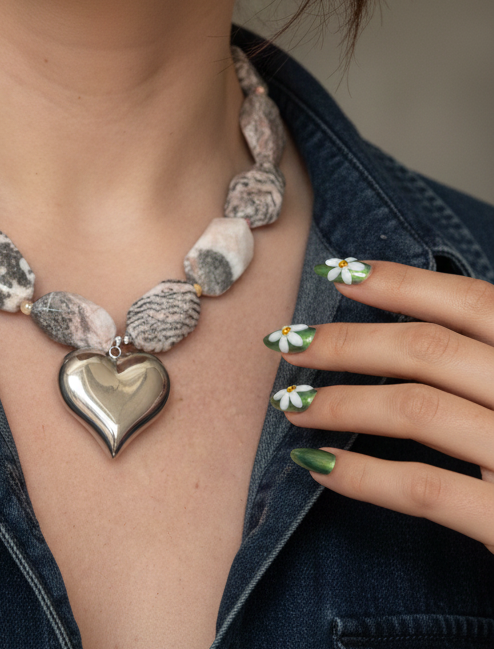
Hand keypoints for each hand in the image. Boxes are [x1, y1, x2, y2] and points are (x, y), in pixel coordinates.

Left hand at [278, 261, 493, 553]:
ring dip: (341, 404)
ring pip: (418, 410)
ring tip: (290, 405)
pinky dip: (363, 476)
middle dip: (346, 342)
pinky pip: (426, 488)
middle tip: (287, 343)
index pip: (474, 303)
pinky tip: (319, 469)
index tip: (337, 272)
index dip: (400, 283)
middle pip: (430, 350)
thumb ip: (489, 358)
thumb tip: (413, 328)